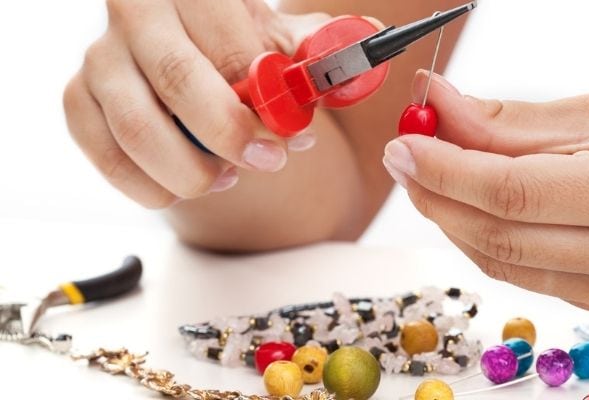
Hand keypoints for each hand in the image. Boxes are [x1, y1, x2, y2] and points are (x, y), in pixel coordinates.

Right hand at [63, 0, 331, 207]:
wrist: (194, 53)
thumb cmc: (240, 46)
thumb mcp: (284, 38)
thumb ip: (321, 45)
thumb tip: (369, 40)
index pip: (230, 47)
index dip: (268, 99)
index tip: (296, 133)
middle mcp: (135, 13)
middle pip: (179, 83)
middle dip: (232, 136)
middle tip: (269, 161)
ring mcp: (100, 58)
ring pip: (138, 130)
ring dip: (194, 170)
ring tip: (230, 177)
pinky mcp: (77, 99)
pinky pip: (106, 157)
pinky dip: (151, 186)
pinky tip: (189, 186)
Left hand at [383, 71, 588, 314]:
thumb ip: (510, 120)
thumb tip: (435, 106)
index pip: (509, 191)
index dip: (444, 170)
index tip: (403, 145)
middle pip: (498, 235)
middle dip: (438, 197)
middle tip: (406, 159)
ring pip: (505, 264)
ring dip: (456, 222)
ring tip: (433, 179)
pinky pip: (529, 277)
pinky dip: (491, 244)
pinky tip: (477, 211)